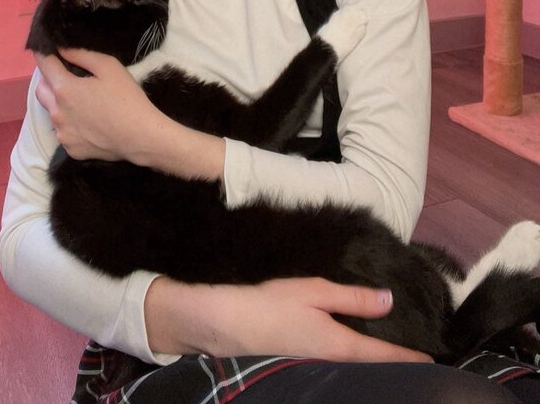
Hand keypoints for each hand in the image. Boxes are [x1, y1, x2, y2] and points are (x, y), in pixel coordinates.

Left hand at [34, 49, 225, 180]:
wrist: (141, 137)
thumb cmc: (127, 98)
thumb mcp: (109, 67)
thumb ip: (81, 54)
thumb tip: (61, 49)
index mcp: (64, 89)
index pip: (43, 65)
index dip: (44, 53)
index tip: (48, 48)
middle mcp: (56, 112)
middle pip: (41, 89)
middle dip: (49, 78)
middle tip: (69, 75)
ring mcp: (62, 133)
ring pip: (52, 111)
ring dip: (60, 102)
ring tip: (84, 101)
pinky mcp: (70, 149)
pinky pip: (63, 130)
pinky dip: (70, 123)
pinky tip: (90, 122)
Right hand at [145, 275, 432, 362]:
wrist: (226, 324)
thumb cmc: (271, 304)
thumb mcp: (313, 291)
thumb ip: (352, 297)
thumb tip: (390, 299)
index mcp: (339, 345)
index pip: (385, 357)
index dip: (411, 360)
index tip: (436, 363)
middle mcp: (331, 364)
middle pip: (373, 371)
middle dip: (396, 368)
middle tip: (422, 361)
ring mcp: (315, 369)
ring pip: (357, 371)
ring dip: (376, 367)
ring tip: (395, 360)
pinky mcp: (302, 366)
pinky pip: (339, 368)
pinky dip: (355, 364)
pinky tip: (357, 356)